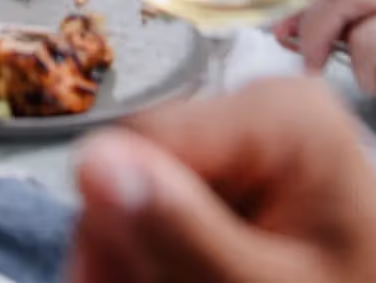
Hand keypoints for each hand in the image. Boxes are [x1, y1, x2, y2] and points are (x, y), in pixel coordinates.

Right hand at [70, 78, 375, 282]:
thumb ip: (183, 232)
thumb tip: (93, 161)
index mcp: (281, 115)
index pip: (143, 138)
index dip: (107, 215)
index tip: (94, 280)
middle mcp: (266, 110)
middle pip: (143, 166)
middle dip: (128, 240)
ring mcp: (260, 144)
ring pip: (151, 192)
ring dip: (144, 252)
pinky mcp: (256, 176)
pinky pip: (183, 207)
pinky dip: (174, 254)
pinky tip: (186, 278)